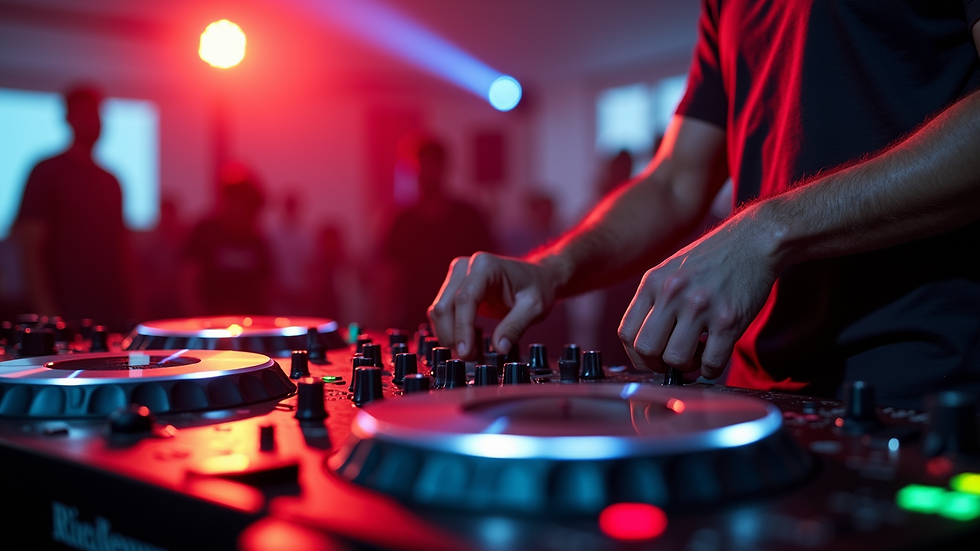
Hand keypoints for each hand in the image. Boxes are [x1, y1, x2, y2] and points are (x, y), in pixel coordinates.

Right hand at [427, 252, 558, 358]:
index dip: (461, 328)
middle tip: (470, 358)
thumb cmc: (536, 288)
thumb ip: (515, 327)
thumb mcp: (534, 307)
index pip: (465, 299)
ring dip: (449, 336)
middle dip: (453, 336)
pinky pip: (442, 312)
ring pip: (439, 311)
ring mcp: (456, 276)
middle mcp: (465, 267)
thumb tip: (499, 348)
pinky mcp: (453, 287)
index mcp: (485, 266)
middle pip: (445, 306)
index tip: (465, 352)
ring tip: (471, 353)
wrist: (536, 277)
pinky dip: (449, 331)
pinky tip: (467, 342)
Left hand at [618, 213, 779, 378]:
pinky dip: (711, 369)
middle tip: (672, 363)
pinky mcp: (729, 319)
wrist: (755, 241)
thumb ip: (654, 301)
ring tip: (697, 354)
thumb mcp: (671, 271)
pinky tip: (714, 356)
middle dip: (657, 365)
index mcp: (653, 282)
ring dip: (686, 367)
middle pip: (646, 350)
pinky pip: (712, 363)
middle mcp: (672, 293)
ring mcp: (700, 306)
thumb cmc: (712, 259)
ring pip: (676, 360)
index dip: (636, 355)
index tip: (649, 360)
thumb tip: (643, 345)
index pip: (626, 333)